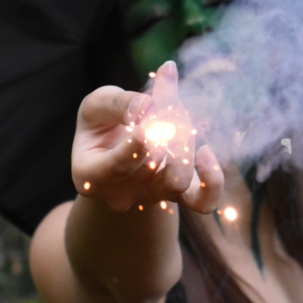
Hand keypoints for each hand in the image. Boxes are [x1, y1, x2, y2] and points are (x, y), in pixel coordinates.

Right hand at [71, 60, 223, 213]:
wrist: (115, 153)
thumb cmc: (102, 126)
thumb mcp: (96, 107)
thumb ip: (116, 104)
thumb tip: (145, 105)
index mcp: (90, 176)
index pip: (119, 162)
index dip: (141, 135)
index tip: (151, 106)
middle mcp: (119, 196)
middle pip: (152, 165)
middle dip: (167, 125)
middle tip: (169, 100)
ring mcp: (149, 200)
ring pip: (177, 180)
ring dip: (185, 142)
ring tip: (179, 114)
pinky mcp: (177, 199)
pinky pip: (203, 202)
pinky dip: (212, 180)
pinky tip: (206, 151)